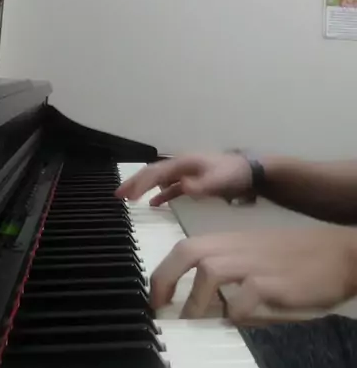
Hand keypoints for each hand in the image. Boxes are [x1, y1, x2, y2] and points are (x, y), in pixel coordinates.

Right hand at [115, 153, 251, 205]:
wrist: (250, 172)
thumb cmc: (233, 174)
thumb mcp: (218, 181)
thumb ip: (199, 186)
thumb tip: (179, 187)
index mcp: (183, 163)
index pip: (156, 173)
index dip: (140, 184)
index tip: (127, 196)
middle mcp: (181, 165)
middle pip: (153, 173)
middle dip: (135, 182)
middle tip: (117, 195)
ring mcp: (186, 172)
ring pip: (159, 179)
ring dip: (143, 187)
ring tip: (127, 198)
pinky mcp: (192, 180)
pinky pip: (170, 186)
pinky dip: (160, 194)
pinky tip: (153, 204)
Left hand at [150, 227, 356, 322]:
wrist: (337, 253)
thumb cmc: (296, 258)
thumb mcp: (256, 256)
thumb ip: (230, 271)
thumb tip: (204, 303)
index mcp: (231, 241)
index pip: (186, 247)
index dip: (164, 271)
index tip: (156, 297)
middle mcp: (238, 247)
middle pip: (189, 252)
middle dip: (165, 278)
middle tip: (159, 307)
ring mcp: (255, 263)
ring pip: (210, 269)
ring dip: (195, 300)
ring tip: (191, 322)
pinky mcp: (274, 282)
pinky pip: (244, 297)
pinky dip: (234, 311)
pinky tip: (235, 320)